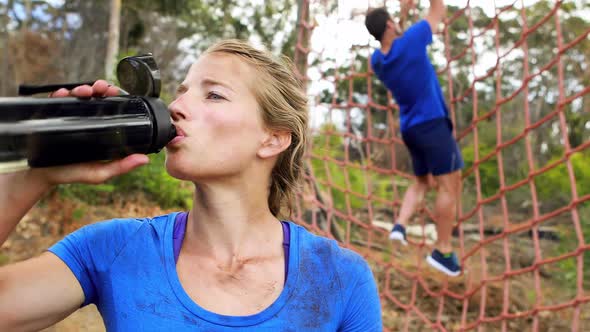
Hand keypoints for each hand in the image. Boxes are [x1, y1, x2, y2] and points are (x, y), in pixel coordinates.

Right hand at [30, 80, 148, 186]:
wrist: (40, 176)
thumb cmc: (71, 173)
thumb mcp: (99, 173)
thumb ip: (121, 167)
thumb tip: (145, 160)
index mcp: (100, 129)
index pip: (110, 108)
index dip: (114, 97)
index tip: (115, 92)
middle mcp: (85, 120)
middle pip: (95, 98)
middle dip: (99, 88)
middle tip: (101, 88)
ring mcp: (68, 117)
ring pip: (77, 96)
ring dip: (81, 89)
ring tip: (84, 91)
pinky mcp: (51, 116)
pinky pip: (55, 101)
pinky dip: (59, 94)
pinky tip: (62, 94)